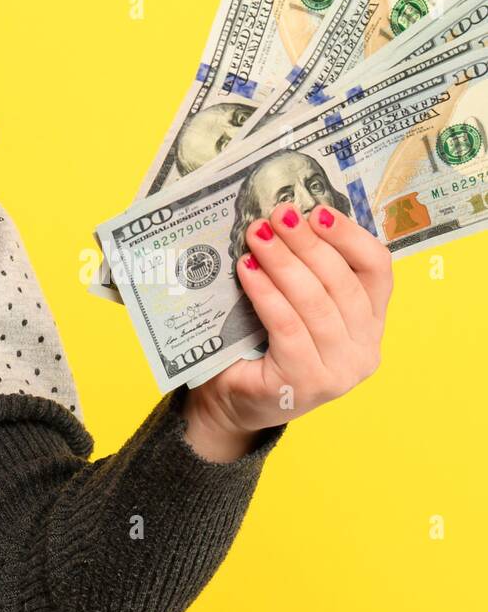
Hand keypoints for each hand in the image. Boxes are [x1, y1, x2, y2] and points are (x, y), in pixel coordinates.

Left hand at [185, 202, 392, 441]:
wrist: (235, 400)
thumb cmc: (262, 343)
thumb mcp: (293, 303)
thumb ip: (303, 269)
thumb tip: (287, 215)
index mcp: (370, 322)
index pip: (376, 269)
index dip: (349, 236)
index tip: (316, 211)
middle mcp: (365, 349)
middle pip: (342, 281)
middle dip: (306, 242)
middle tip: (275, 215)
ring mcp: (340, 371)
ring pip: (315, 302)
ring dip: (283, 262)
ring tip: (256, 236)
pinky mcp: (307, 383)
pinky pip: (287, 326)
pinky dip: (266, 293)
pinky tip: (246, 270)